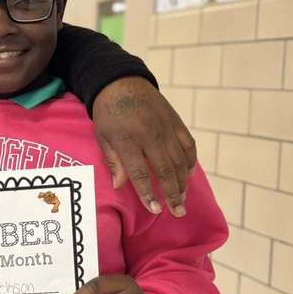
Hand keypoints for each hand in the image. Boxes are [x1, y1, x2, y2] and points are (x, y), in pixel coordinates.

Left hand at [93, 76, 195, 216]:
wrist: (122, 82)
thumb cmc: (108, 113)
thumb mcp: (102, 136)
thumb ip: (113, 161)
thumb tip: (119, 186)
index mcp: (128, 139)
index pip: (140, 173)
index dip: (148, 193)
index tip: (154, 210)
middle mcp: (150, 134)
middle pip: (165, 170)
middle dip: (172, 194)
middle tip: (177, 212)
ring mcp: (166, 127)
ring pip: (179, 160)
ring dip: (182, 182)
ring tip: (182, 200)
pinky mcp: (175, 121)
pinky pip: (188, 145)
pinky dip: (190, 161)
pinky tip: (187, 176)